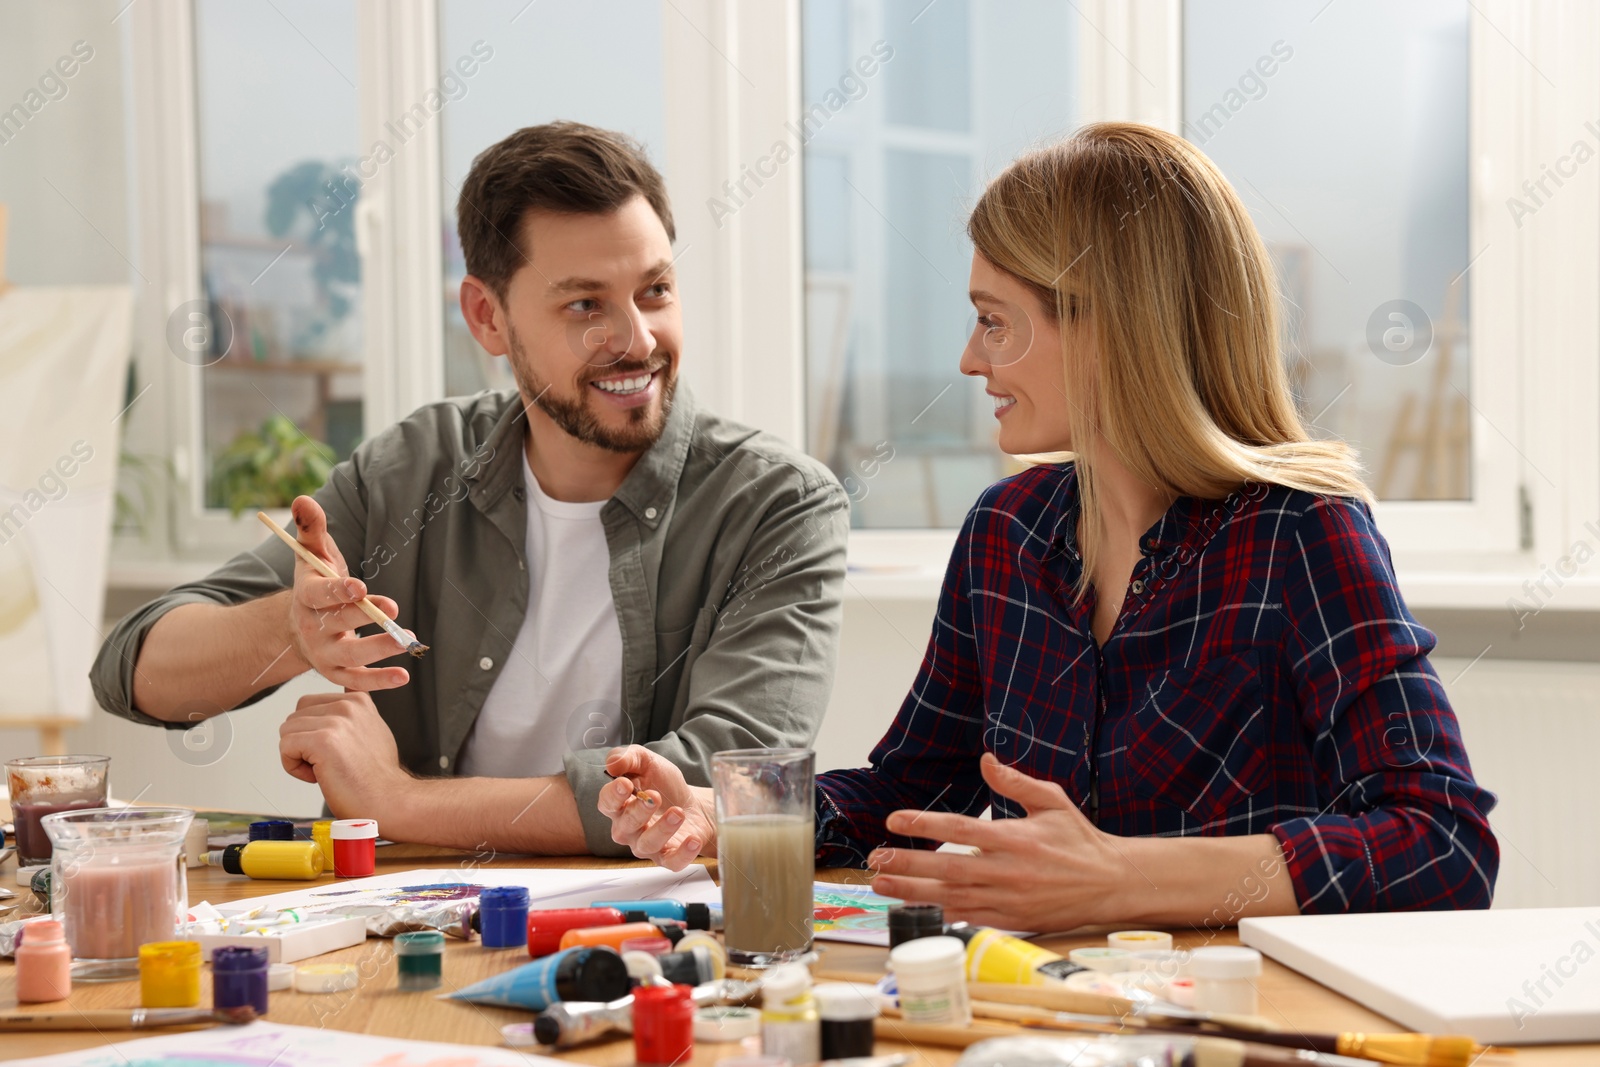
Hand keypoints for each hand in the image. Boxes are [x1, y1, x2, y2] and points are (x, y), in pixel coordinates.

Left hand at [280, 690, 412, 818]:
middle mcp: (348, 705)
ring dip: (298, 755)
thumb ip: (353, 714)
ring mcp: (336, 721)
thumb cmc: (376, 776)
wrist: (388, 800)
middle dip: (302, 742)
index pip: (308, 704)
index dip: (313, 731)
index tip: (336, 750)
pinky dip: (293, 766)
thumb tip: (343, 698)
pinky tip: (317, 775)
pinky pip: (285, 746)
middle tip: (329, 763)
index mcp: (358, 700)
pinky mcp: (323, 740)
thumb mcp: (371, 730)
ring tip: (325, 769)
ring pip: (287, 731)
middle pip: (294, 717)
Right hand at [286, 495, 411, 690]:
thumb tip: (302, 498)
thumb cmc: (316, 582)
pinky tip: (404, 677)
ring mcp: (323, 653)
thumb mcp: (312, 554)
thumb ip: (312, 528)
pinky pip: (356, 681)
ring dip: (378, 649)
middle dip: (365, 617)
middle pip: (338, 623)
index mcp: (305, 596)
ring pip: (350, 656)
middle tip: (393, 609)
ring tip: (407, 640)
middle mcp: (312, 627)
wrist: (301, 624)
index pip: (319, 594)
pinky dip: (379, 682)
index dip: (338, 591)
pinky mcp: (336, 673)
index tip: (360, 587)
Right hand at [599, 745, 714, 870]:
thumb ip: (628, 758)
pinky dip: (682, 854)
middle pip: (626, 825)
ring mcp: (648, 845)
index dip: (613, 795)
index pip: (606, 803)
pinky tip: (692, 839)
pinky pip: (671, 862)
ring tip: (678, 813)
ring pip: (647, 844)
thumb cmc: (665, 785)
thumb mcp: (648, 762)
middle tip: (655, 796)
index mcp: (619, 806)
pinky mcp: (668, 857)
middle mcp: (628, 829)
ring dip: (662, 829)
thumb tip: (612, 764)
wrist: (693, 805)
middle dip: (639, 810)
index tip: (625, 784)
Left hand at [867, 753, 1134, 931]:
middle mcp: (1008, 870)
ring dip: (913, 892)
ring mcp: (1009, 899)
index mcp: (1015, 838)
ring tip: (881, 884)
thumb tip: (986, 759)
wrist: (1110, 882)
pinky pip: (969, 917)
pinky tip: (915, 908)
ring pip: (952, 896)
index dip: (924, 825)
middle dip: (907, 864)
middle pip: (948, 868)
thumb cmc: (1079, 839)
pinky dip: (941, 913)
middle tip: (875, 858)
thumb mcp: (1052, 800)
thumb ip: (1015, 782)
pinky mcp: (1012, 920)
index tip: (895, 820)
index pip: (960, 829)